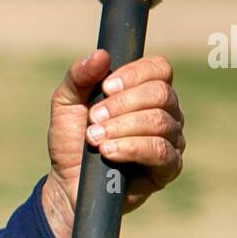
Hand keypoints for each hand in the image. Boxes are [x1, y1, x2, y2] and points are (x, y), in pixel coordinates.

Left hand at [41, 49, 185, 237]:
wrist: (67, 182)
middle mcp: (165, 112)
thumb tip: (101, 55)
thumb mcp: (65, 104)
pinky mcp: (168, 168)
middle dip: (123, 104)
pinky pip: (162, 151)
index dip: (135, 74)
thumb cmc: (71, 140)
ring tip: (94, 139)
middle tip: (93, 119)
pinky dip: (132, 148)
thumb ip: (79, 77)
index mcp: (145, 91)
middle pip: (161, 93)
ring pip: (160, 122)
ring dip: (122, 128)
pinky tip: (109, 153)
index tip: (106, 87)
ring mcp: (170, 140)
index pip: (159, 69)